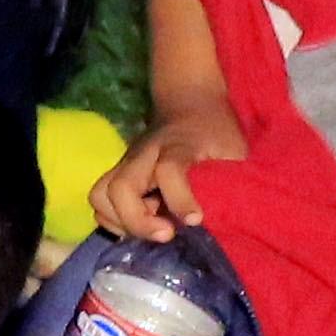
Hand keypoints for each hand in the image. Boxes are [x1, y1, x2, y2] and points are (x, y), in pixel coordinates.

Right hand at [100, 101, 246, 240]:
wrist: (189, 102)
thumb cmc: (216, 130)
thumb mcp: (235, 150)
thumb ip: (232, 180)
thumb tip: (233, 218)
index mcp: (178, 147)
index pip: (168, 170)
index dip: (179, 198)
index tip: (195, 220)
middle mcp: (144, 155)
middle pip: (121, 187)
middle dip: (137, 220)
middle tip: (167, 233)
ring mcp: (126, 164)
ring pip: (100, 195)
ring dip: (122, 221)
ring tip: (153, 230)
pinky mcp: (118, 174)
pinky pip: (101, 202)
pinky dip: (116, 220)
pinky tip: (143, 224)